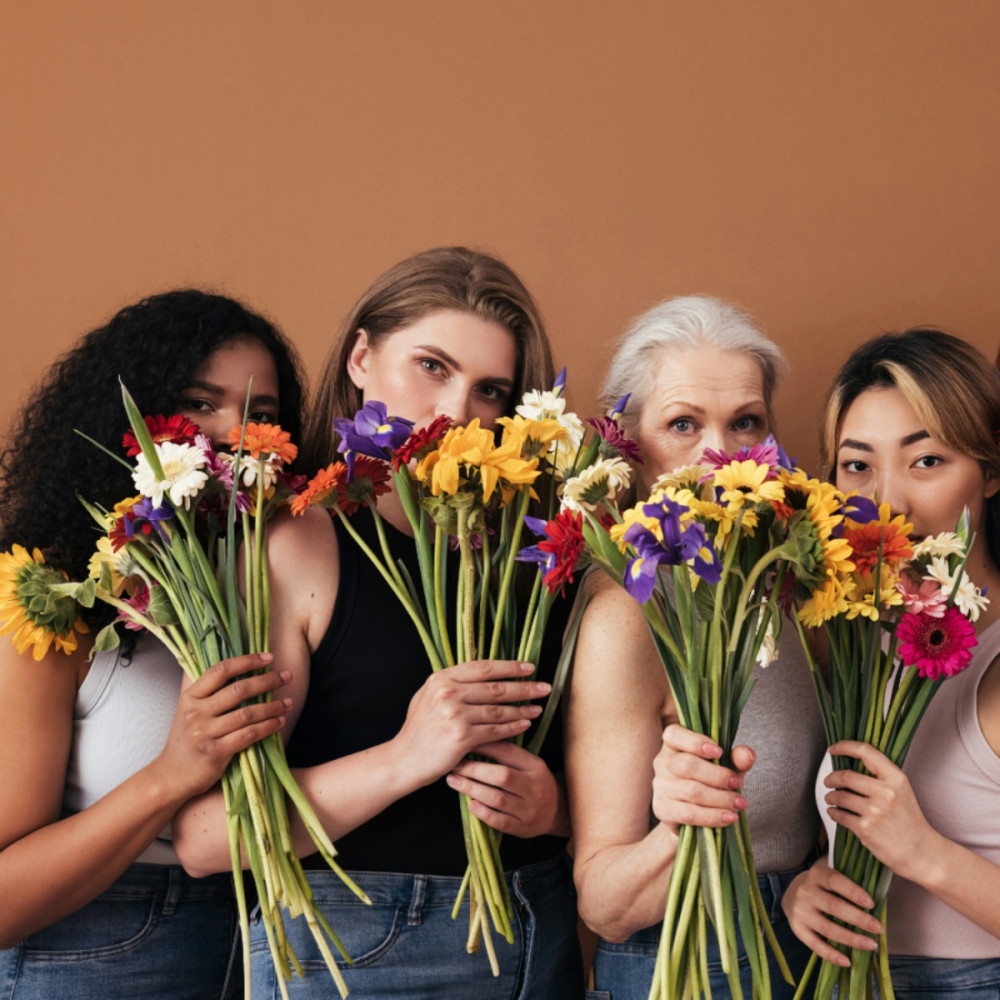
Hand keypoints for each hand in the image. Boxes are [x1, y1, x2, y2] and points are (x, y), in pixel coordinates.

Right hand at [155, 653, 290, 801]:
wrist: (171, 776)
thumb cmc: (186, 740)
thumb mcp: (188, 710)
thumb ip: (208, 691)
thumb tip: (235, 666)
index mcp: (191, 697)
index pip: (221, 670)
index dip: (247, 661)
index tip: (269, 657)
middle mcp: (196, 712)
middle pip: (239, 690)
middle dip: (267, 681)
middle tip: (287, 676)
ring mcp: (205, 733)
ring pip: (247, 714)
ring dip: (273, 706)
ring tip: (288, 702)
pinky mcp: (215, 753)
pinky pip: (249, 735)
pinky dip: (268, 727)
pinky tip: (279, 722)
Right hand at [395, 660, 549, 787]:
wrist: (403, 760)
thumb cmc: (418, 730)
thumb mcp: (428, 696)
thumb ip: (451, 684)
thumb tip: (481, 673)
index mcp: (442, 678)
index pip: (483, 667)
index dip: (509, 667)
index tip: (529, 667)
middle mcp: (448, 692)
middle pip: (495, 687)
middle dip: (525, 687)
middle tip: (544, 687)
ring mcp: (454, 714)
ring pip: (498, 709)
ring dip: (522, 709)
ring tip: (538, 708)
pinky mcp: (461, 737)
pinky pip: (495, 731)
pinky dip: (513, 727)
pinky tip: (525, 724)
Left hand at [446, 741, 567, 838]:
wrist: (557, 811)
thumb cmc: (536, 782)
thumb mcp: (529, 764)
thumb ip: (508, 754)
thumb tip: (476, 740)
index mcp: (535, 766)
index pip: (508, 752)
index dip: (484, 746)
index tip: (465, 744)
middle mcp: (534, 787)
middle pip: (502, 776)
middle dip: (474, 770)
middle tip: (455, 766)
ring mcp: (529, 809)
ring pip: (498, 799)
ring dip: (472, 789)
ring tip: (454, 782)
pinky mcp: (522, 828)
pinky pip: (500, 821)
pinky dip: (483, 813)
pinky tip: (470, 804)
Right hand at [651, 724, 754, 828]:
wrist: (696, 814)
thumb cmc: (711, 782)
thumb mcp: (726, 766)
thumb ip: (737, 758)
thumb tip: (747, 754)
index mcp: (673, 743)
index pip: (674, 734)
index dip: (695, 741)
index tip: (719, 752)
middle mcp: (662, 762)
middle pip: (687, 765)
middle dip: (717, 776)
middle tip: (737, 783)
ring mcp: (660, 786)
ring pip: (691, 791)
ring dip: (720, 798)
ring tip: (739, 803)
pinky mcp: (662, 809)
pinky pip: (688, 814)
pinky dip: (712, 816)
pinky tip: (729, 818)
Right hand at [782, 859, 880, 964]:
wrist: (791, 894)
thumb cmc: (822, 885)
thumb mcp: (831, 872)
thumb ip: (852, 875)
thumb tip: (885, 883)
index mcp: (817, 874)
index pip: (834, 880)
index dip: (853, 891)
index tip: (871, 903)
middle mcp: (806, 892)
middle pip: (833, 906)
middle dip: (858, 919)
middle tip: (878, 928)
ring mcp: (800, 911)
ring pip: (826, 928)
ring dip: (851, 939)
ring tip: (871, 945)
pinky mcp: (797, 929)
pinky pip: (815, 944)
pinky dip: (831, 955)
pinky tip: (847, 962)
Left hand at [823, 740, 936, 879]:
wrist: (922, 852)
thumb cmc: (910, 821)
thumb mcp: (902, 791)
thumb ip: (880, 777)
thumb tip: (850, 764)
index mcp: (896, 778)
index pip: (866, 752)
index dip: (845, 746)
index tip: (833, 749)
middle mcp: (886, 792)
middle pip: (846, 776)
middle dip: (831, 778)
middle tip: (828, 781)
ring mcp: (875, 811)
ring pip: (839, 796)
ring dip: (831, 796)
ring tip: (831, 798)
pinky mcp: (865, 828)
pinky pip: (839, 815)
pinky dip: (833, 812)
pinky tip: (835, 812)